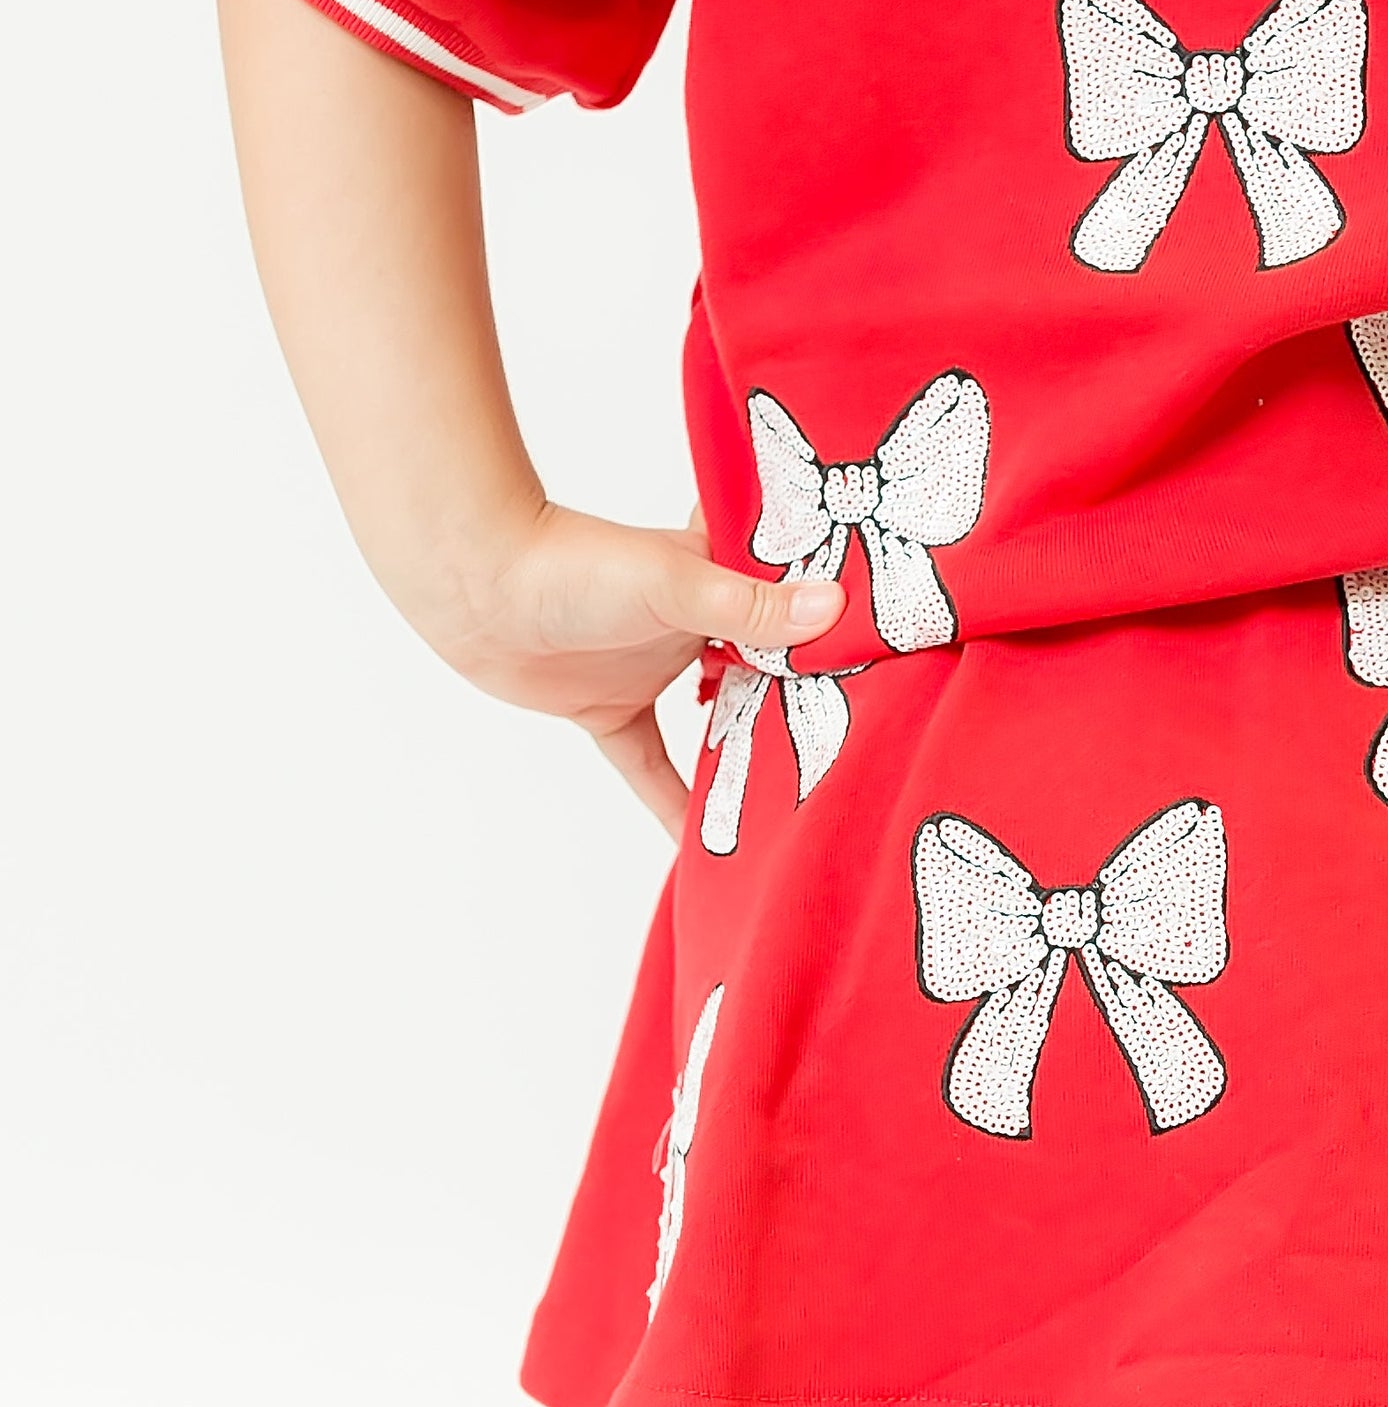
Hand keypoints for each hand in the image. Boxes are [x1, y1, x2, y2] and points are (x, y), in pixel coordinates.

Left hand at [422, 502, 847, 835]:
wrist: (475, 583)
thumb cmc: (574, 561)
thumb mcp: (673, 584)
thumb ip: (749, 606)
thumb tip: (835, 609)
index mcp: (723, 579)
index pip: (795, 609)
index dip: (839, 636)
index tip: (894, 667)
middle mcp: (697, 624)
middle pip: (764, 673)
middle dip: (804, 708)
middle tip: (860, 752)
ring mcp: (654, 669)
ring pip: (716, 721)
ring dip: (748, 752)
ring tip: (802, 797)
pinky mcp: (611, 710)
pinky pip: (651, 765)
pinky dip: (672, 803)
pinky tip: (697, 845)